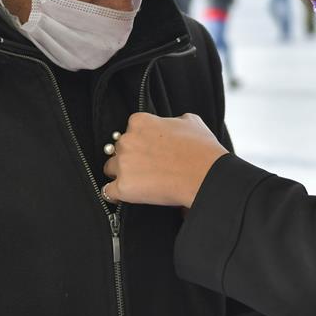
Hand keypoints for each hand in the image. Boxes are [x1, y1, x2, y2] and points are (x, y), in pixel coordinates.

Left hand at [102, 113, 228, 207]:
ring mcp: (123, 164)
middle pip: (117, 150)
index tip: (147, 150)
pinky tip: (129, 195)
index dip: (139, 142)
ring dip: (122, 175)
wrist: (207, 176)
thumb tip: (172, 124)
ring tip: (141, 182)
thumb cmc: (202, 150)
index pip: (129, 131)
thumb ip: (173, 120)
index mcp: (140, 122)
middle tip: (147, 167)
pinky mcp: (123, 186)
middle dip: (130, 158)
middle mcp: (128, 140)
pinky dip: (117, 195)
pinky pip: (108, 192)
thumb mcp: (191, 122)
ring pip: (111, 169)